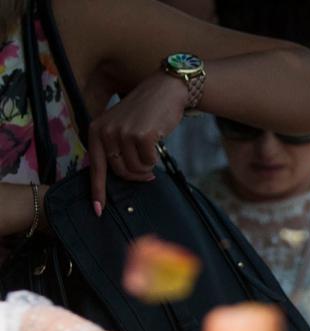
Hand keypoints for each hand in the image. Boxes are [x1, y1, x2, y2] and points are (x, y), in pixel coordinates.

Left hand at [89, 73, 189, 211]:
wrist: (164, 90)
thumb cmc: (145, 112)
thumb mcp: (121, 127)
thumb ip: (115, 148)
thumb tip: (122, 176)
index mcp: (96, 130)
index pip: (95, 167)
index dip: (98, 191)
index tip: (99, 211)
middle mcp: (105, 132)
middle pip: (120, 172)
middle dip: (136, 175)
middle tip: (147, 170)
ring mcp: (123, 133)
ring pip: (136, 170)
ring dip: (147, 167)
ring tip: (151, 152)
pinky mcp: (141, 136)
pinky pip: (149, 163)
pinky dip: (156, 159)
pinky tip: (157, 144)